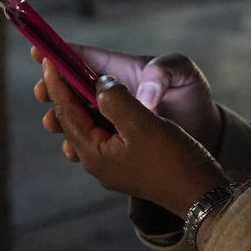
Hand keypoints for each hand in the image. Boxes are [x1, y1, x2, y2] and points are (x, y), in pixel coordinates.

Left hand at [39, 58, 228, 217]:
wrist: (202, 193)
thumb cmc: (174, 160)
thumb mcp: (144, 124)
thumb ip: (117, 100)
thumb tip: (99, 82)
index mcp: (94, 153)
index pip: (67, 111)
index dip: (57, 82)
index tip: (48, 57)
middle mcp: (97, 160)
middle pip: (72, 119)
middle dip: (62, 91)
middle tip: (53, 66)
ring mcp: (112, 163)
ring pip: (87, 125)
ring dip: (80, 100)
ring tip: (73, 80)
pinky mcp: (127, 161)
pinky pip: (105, 131)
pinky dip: (100, 111)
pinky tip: (106, 100)